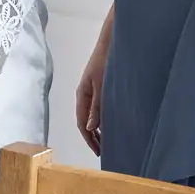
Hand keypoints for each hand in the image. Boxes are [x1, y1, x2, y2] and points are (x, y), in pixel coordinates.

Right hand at [75, 38, 106, 154]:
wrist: (112, 42)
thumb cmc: (106, 61)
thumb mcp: (102, 86)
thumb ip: (97, 106)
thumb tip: (91, 127)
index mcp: (82, 95)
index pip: (82, 123)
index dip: (89, 139)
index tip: (98, 151)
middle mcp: (85, 95)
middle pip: (86, 121)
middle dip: (93, 137)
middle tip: (104, 150)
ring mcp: (92, 91)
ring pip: (93, 115)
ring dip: (99, 128)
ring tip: (108, 141)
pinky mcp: (101, 87)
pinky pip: (99, 108)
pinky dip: (104, 118)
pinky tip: (112, 123)